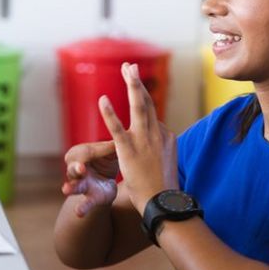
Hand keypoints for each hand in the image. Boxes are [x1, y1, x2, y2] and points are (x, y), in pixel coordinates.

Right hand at [61, 140, 119, 216]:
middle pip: (73, 167)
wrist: (108, 182)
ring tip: (66, 189)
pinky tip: (79, 213)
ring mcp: (81, 184)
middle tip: (81, 169)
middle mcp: (75, 169)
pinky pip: (84, 203)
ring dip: (71, 187)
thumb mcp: (111, 152)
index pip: (86, 151)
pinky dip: (82, 208)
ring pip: (75, 185)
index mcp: (79, 153)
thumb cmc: (106, 161)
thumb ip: (114, 146)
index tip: (111, 147)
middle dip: (76, 168)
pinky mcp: (90, 197)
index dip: (98, 151)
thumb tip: (123, 133)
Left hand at [99, 63, 178, 214]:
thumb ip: (162, 149)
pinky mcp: (129, 150)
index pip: (153, 115)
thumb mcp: (166, 163)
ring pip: (138, 107)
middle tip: (131, 66)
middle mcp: (158, 134)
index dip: (143, 99)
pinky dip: (109, 113)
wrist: (164, 203)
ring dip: (132, 86)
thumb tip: (163, 142)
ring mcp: (144, 141)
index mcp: (166, 137)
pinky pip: (117, 128)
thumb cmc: (163, 188)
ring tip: (127, 69)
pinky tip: (102, 99)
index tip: (134, 84)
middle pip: (147, 103)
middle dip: (137, 83)